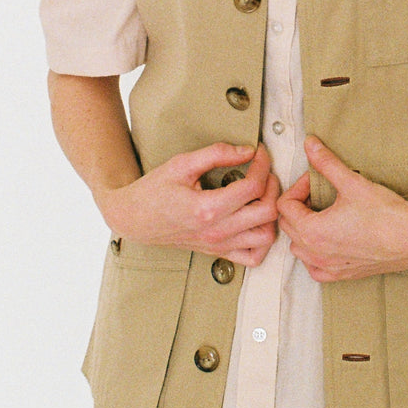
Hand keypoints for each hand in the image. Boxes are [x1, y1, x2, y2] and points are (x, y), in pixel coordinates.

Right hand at [96, 142, 278, 265]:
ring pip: (266, 237)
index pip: (253, 186)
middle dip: (273, 186)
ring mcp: (218, 245)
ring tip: (263, 195)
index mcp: (207, 208)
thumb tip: (247, 151)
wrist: (134, 218)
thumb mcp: (182, 163)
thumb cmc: (154, 191)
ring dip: (272, 214)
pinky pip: (253, 257)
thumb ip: (217, 153)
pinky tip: (257, 221)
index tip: (260, 153)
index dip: (263, 164)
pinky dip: (263, 241)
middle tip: (264, 171)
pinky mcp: (217, 252)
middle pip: (267, 211)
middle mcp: (216, 231)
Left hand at [277, 136, 407, 281]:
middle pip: (288, 226)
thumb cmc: (386, 214)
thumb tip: (310, 144)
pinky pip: (316, 269)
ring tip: (324, 214)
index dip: (298, 187)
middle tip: (319, 192)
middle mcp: (315, 253)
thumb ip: (326, 162)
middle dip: (300, 206)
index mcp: (312, 231)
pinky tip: (330, 241)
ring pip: (299, 249)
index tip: (316, 179)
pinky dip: (316, 255)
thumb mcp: (352, 182)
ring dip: (304, 230)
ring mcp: (329, 268)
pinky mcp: (344, 275)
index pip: (285, 206)